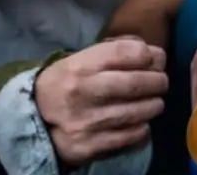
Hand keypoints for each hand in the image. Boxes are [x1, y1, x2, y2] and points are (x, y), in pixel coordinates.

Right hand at [34, 38, 167, 168]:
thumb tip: (153, 54)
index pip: (129, 52)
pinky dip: (142, 128)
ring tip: (155, 102)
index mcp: (83, 64)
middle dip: (158, 81)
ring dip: (154, 105)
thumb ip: (118, 49)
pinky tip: (141, 122)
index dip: (151, 55)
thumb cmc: (70, 79)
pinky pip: (128, 136)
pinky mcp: (87, 146)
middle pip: (137, 83)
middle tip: (162, 83)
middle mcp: (83, 91)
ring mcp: (85, 121)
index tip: (157, 60)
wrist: (34, 115)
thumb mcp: (86, 56)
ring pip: (136, 112)